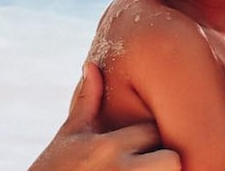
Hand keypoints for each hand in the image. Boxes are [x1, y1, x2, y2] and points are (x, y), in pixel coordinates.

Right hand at [29, 61, 180, 170]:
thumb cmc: (54, 170)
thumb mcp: (69, 136)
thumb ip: (87, 102)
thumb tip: (91, 65)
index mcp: (106, 147)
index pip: (152, 131)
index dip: (150, 138)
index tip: (142, 144)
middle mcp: (118, 170)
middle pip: (171, 160)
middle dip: (164, 162)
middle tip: (148, 162)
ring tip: (142, 170)